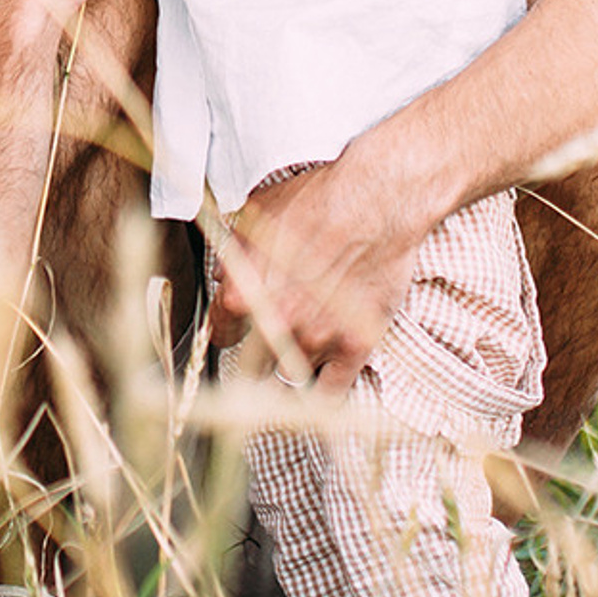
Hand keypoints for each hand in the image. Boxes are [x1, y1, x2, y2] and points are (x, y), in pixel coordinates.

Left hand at [207, 150, 429, 385]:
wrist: (377, 200)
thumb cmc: (320, 199)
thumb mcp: (259, 214)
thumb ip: (235, 250)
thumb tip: (223, 274)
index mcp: (244, 293)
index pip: (220, 333)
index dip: (226, 332)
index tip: (234, 333)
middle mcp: (275, 324)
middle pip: (250, 366)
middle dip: (254, 360)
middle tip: (262, 354)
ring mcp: (315, 340)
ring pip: (288, 380)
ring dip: (289, 371)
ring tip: (295, 362)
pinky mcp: (353, 346)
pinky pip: (330, 392)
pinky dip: (321, 397)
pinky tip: (316, 396)